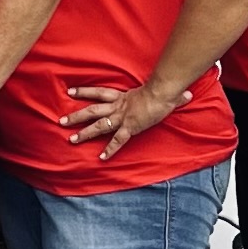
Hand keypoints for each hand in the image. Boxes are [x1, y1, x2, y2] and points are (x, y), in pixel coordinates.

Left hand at [64, 82, 187, 164]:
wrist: (163, 94)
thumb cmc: (163, 91)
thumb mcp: (161, 92)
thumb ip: (170, 95)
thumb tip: (186, 94)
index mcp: (122, 97)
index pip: (98, 93)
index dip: (84, 92)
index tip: (70, 92)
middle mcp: (118, 107)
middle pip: (92, 111)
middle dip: (76, 116)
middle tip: (61, 121)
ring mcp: (122, 118)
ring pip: (99, 125)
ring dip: (84, 133)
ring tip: (71, 139)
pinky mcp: (130, 127)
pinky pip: (117, 140)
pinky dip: (110, 149)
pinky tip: (101, 157)